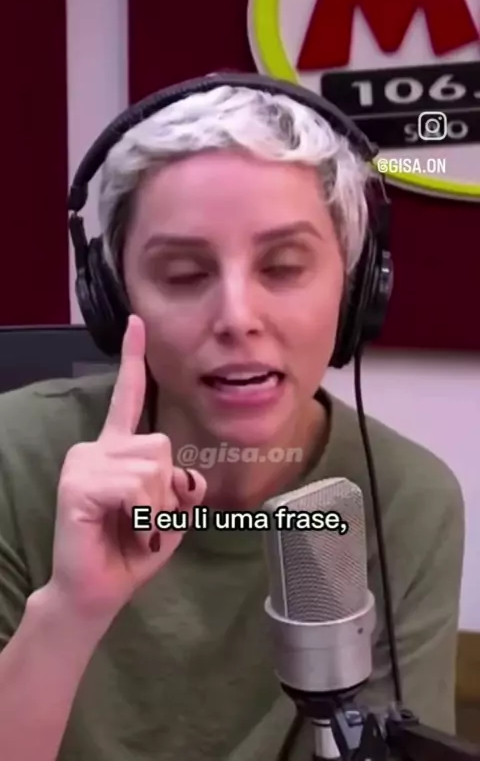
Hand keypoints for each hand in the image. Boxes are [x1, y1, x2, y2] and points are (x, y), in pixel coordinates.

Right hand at [47, 314, 205, 623]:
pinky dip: (144, 514)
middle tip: (145, 520)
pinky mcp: (78, 482)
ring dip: (157, 506)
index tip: (137, 322)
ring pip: (153, 467)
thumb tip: (186, 477)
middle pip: (162, 445)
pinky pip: (136, 486)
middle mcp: (98, 447)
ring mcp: (84, 462)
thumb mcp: (171, 514)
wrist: (97, 591)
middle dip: (168, 490)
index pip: (129, 398)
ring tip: (134, 527)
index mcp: (118, 449)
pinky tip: (126, 528)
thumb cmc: (131, 550)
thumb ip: (182, 486)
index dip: (133, 360)